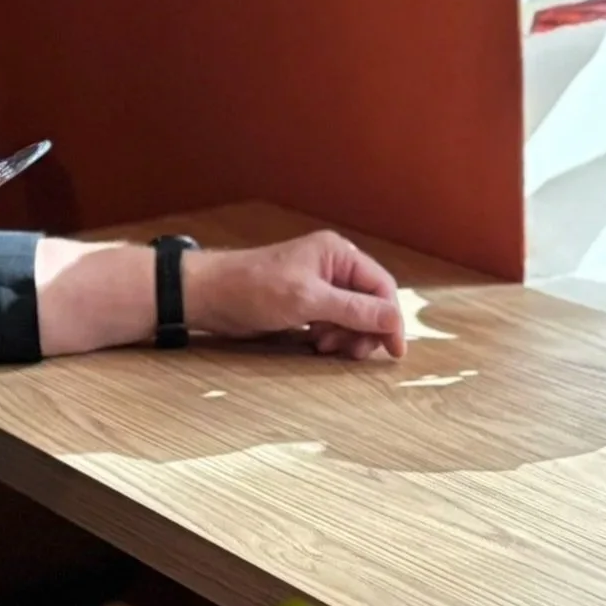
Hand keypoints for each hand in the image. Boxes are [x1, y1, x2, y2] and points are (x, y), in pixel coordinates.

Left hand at [188, 231, 406, 359]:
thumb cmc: (254, 288)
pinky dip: (331, 336)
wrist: (210, 295)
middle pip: (370, 304)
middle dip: (365, 330)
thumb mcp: (308, 300)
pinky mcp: (305, 302)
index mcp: (337, 254)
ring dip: (346, 336)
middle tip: (351, 352)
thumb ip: (354, 310)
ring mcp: (318, 285)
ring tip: (325, 346)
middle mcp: (332, 266)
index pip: (381, 287)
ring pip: (353, 317)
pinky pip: (333, 322)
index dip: (390, 319)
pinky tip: (316, 343)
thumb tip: (394, 320)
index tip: (393, 350)